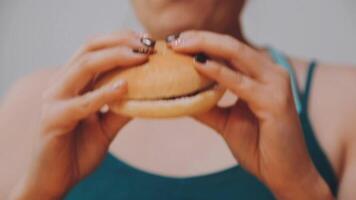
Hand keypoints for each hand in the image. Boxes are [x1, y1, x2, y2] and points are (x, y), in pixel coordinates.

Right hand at [9, 31, 149, 199]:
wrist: (55, 179)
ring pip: (83, 66)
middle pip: (89, 49)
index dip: (120, 39)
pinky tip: (125, 87)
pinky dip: (104, 93)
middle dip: (120, 42)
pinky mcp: (53, 119)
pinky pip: (82, 103)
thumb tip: (149, 96)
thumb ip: (122, 109)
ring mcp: (53, 99)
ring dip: (115, 58)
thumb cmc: (78, 150)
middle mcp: (60, 84)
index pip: (94, 48)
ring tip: (141, 57)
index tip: (147, 41)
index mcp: (71, 82)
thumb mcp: (106, 127)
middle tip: (147, 44)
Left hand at [169, 31, 332, 199]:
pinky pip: (240, 83)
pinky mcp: (275, 101)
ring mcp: (276, 84)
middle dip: (200, 39)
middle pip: (231, 46)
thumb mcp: (226, 122)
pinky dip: (218, 72)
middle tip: (173, 39)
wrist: (284, 173)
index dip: (203, 42)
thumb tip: (181, 96)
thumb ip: (208, 106)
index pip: (229, 50)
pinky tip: (198, 64)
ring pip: (236, 54)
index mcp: (262, 75)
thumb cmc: (259, 146)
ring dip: (206, 47)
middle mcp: (272, 73)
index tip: (176, 42)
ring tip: (180, 45)